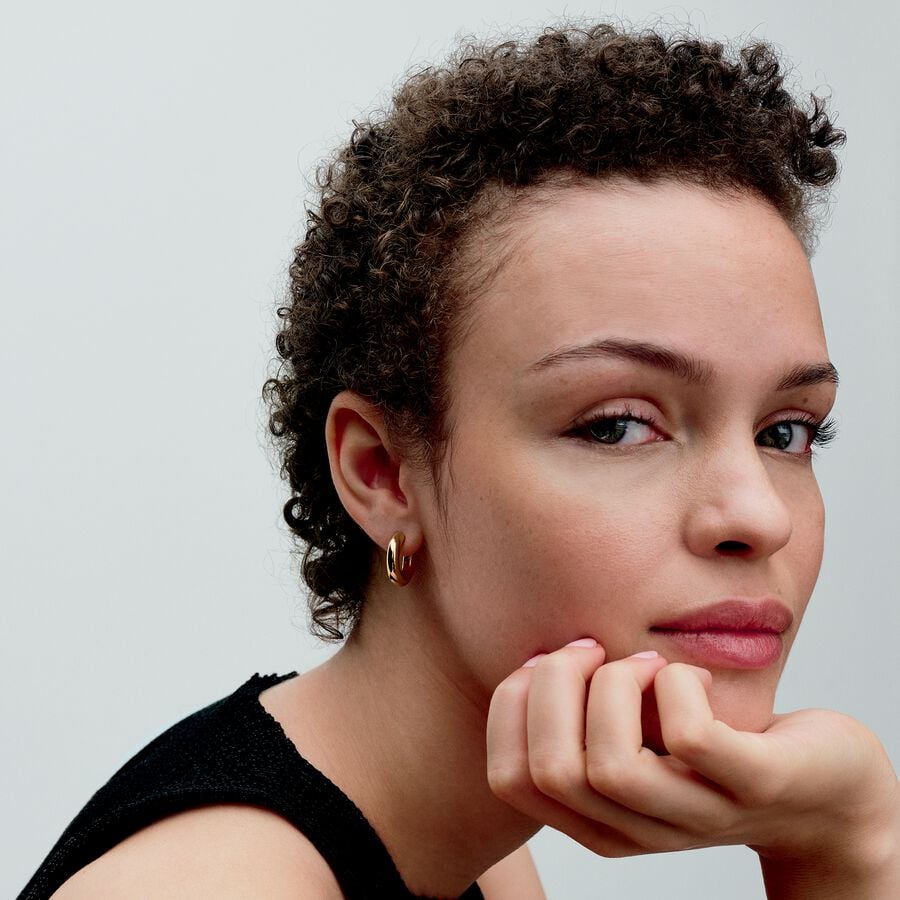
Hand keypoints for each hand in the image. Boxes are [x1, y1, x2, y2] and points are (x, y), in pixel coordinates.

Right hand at [486, 640, 898, 897]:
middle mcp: (638, 829)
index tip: (543, 659)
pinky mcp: (754, 786)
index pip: (510, 779)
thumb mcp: (637, 735)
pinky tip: (688, 675)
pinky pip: (692, 738)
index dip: (511, 705)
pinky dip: (676, 684)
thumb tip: (534, 657)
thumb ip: (584, 714)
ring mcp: (697, 814)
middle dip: (555, 685)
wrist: (825, 787)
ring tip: (645, 663)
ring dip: (615, 685)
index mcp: (597, 818)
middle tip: (592, 649)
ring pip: (613, 767)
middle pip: (553, 770)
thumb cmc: (715, 743)